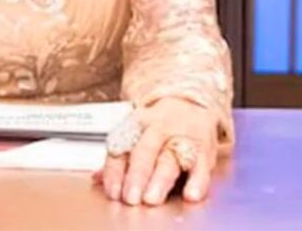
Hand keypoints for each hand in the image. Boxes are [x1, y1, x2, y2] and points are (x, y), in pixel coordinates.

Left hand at [95, 97, 218, 206]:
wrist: (192, 103)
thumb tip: (97, 179)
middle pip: (145, 150)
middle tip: (130, 197)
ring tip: (152, 198)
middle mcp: (159, 127)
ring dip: (160, 179)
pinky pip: (201, 165)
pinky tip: (190, 194)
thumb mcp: (136, 132)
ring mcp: (182, 136)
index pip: (122, 146)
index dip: (114, 171)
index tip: (112, 192)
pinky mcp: (204, 148)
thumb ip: (118, 158)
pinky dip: (197, 181)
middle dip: (136, 175)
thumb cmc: (160, 125)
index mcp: (137, 123)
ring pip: (171, 157)